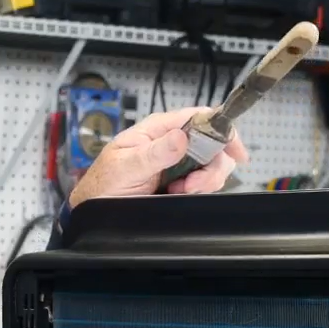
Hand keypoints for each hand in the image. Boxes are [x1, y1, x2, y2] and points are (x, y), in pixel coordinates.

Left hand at [70, 106, 249, 207]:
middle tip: (192, 185)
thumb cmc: (102, 185)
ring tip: (180, 191)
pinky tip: (179, 196)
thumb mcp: (124, 168)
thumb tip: (181, 138)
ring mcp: (177, 162)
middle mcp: (171, 142)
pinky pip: (202, 183)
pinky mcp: (178, 182)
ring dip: (204, 182)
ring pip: (212, 165)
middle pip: (214, 144)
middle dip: (212, 167)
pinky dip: (198, 192)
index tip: (235, 151)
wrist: (93, 210)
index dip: (224, 130)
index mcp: (158, 129)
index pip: (200, 117)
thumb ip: (153, 154)